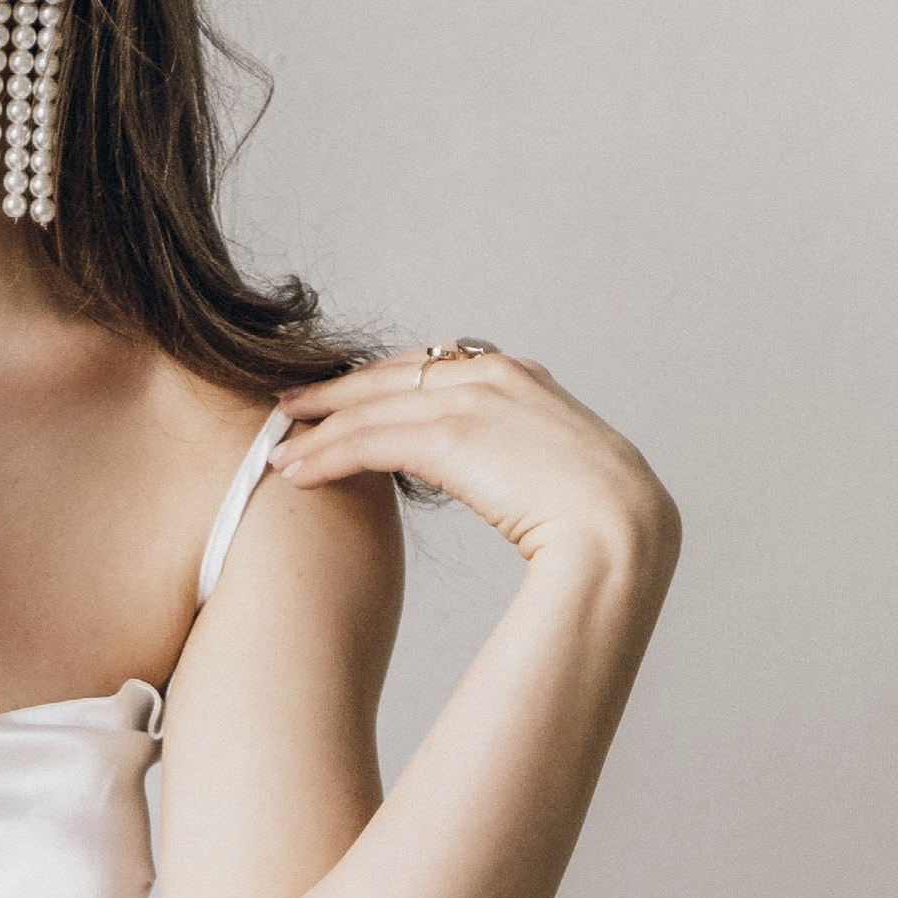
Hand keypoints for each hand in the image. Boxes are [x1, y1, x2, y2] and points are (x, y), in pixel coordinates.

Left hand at [271, 348, 679, 586]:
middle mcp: (493, 375)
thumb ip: (519, 458)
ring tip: (277, 450)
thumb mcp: (554, 471)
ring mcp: (473, 400)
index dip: (378, 385)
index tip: (341, 398)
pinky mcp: (452, 434)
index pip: (431, 368)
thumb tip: (503, 480)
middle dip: (334, 395)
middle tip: (288, 408)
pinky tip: (294, 472)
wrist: (620, 529)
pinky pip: (370, 440)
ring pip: (372, 408)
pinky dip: (326, 455)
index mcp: (521, 378)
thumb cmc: (597, 519)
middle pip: (391, 376)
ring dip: (318, 430)